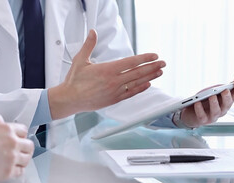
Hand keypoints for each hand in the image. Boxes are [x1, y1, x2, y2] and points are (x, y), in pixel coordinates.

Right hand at [0, 115, 34, 182]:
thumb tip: (1, 120)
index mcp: (5, 128)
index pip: (23, 130)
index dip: (19, 135)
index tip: (15, 139)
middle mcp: (12, 142)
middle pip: (29, 145)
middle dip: (24, 147)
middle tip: (18, 151)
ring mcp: (11, 158)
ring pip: (27, 159)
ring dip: (22, 159)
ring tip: (15, 161)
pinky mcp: (8, 172)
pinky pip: (20, 171)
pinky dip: (16, 170)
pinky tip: (10, 169)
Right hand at [48, 29, 165, 118]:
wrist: (70, 99)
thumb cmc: (74, 81)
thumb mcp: (80, 60)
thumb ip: (89, 45)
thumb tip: (93, 32)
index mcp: (107, 70)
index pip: (131, 62)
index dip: (144, 58)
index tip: (154, 55)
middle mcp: (113, 81)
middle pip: (138, 72)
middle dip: (152, 67)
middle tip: (163, 63)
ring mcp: (115, 91)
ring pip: (137, 82)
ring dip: (150, 76)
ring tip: (159, 72)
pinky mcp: (113, 100)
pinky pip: (131, 93)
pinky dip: (140, 88)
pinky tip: (147, 84)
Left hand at [180, 75, 233, 127]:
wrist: (191, 112)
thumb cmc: (205, 99)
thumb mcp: (214, 91)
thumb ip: (224, 87)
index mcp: (227, 100)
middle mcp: (223, 109)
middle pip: (228, 104)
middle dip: (227, 97)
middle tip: (225, 91)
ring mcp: (213, 116)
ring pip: (216, 111)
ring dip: (214, 104)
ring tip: (212, 96)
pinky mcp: (203, 120)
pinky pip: (202, 116)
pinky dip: (199, 109)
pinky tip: (197, 103)